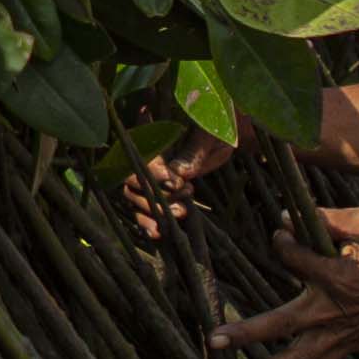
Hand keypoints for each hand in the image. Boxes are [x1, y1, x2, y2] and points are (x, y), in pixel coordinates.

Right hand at [122, 126, 236, 232]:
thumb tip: (178, 174)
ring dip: (152, 211)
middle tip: (181, 202)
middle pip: (130, 179)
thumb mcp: (210, 135)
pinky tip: (158, 232)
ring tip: (181, 214)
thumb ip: (194, 152)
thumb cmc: (217, 126)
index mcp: (152, 132)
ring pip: (133, 196)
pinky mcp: (155, 192)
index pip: (137, 152)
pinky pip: (141, 209)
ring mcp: (147, 174)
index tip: (176, 182)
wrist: (227, 135)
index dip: (152, 171)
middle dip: (153, 196)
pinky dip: (147, 222)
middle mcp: (144, 153)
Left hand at [211, 203, 358, 358]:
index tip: (282, 235)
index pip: (291, 259)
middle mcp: (331, 310)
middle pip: (280, 324)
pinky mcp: (347, 346)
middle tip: (214, 340)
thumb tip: (284, 217)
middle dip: (246, 333)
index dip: (283, 243)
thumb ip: (325, 219)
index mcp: (335, 275)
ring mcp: (339, 334)